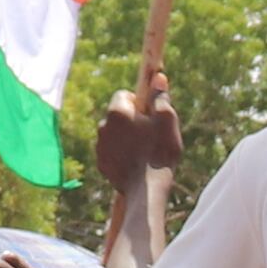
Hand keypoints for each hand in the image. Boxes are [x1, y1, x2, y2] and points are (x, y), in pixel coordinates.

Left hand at [96, 65, 183, 189]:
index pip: (124, 95)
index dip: (139, 102)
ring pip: (114, 134)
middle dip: (132, 120)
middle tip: (150, 134)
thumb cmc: (159, 152)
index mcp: (117, 111)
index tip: (150, 114)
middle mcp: (103, 126)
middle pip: (118, 115)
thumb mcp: (166, 120)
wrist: (147, 190)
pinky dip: (122, 154)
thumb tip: (158, 77)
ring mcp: (100, 147)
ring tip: (145, 151)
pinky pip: (112, 152)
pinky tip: (137, 164)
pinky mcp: (101, 164)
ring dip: (126, 137)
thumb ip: (160, 97)